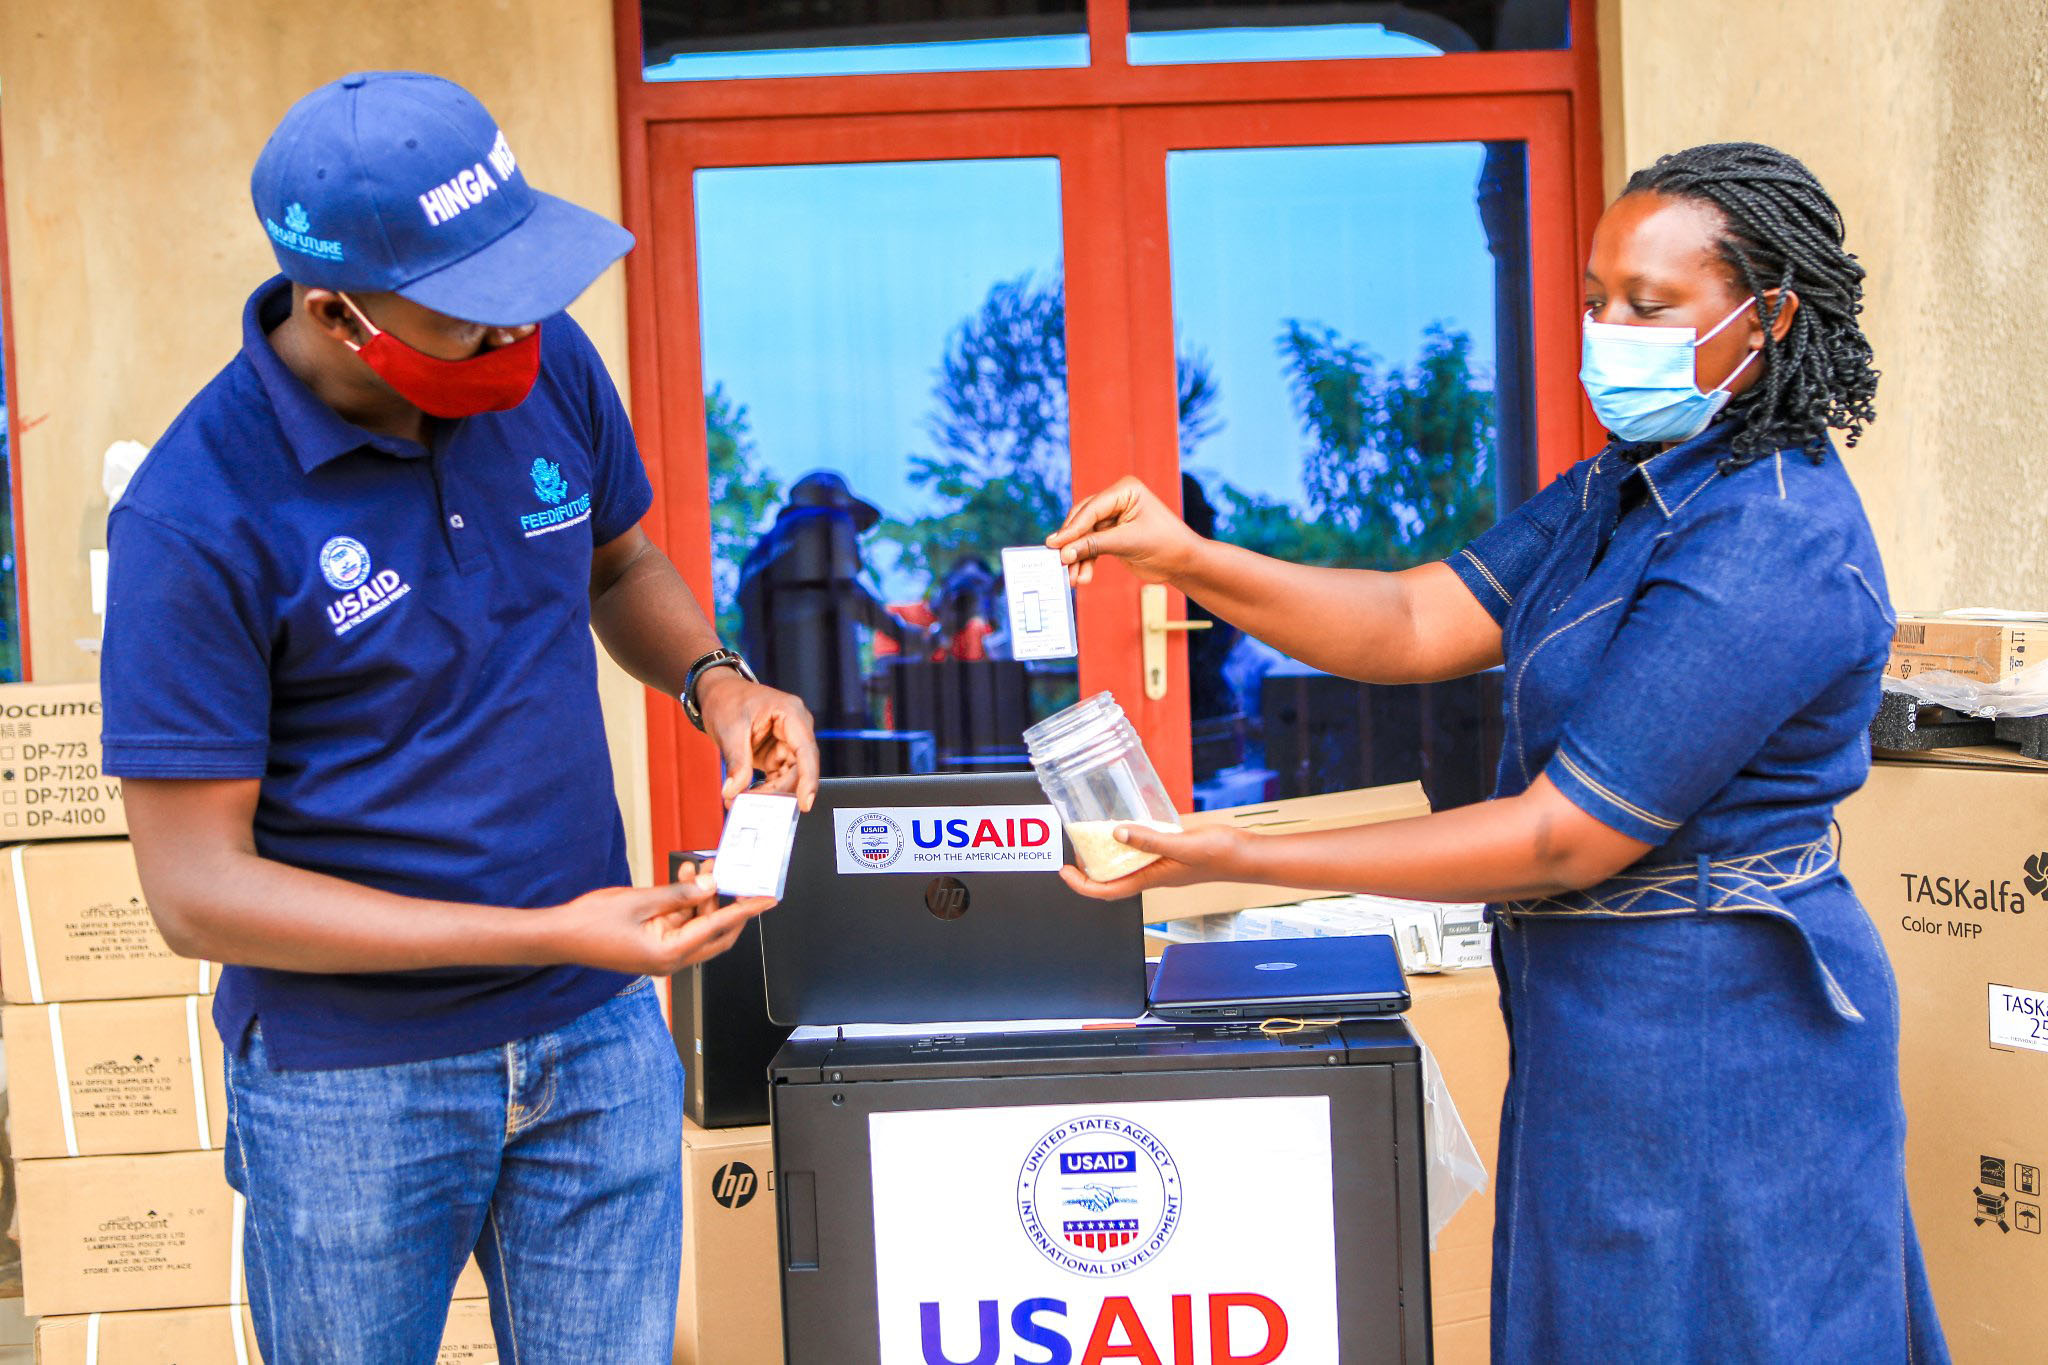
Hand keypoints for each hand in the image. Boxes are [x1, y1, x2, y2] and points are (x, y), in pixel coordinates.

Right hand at [542, 873, 776, 974]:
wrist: (558, 937)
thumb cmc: (590, 924)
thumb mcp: (639, 901)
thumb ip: (678, 894)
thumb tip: (710, 886)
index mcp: (669, 954)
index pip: (719, 929)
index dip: (746, 910)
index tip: (767, 899)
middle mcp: (670, 960)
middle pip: (715, 932)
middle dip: (726, 902)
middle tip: (733, 875)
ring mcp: (661, 953)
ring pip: (697, 925)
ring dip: (703, 897)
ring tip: (702, 867)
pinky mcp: (653, 945)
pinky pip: (679, 923)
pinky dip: (685, 902)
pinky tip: (686, 878)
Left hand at [697, 673, 820, 809]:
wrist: (717, 693)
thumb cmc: (727, 699)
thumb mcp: (730, 730)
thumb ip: (736, 762)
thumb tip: (734, 791)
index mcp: (791, 714)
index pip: (806, 751)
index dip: (809, 779)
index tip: (805, 802)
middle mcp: (796, 729)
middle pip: (799, 768)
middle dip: (779, 790)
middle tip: (756, 806)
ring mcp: (788, 742)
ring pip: (789, 777)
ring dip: (770, 793)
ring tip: (745, 801)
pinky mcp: (778, 754)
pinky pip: (779, 777)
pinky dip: (765, 790)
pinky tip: (748, 796)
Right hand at [1046, 476, 1204, 586]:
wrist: (1184, 563)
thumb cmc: (1166, 544)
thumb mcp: (1128, 543)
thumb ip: (1094, 545)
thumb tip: (1063, 553)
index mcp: (1125, 490)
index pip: (1092, 509)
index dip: (1072, 529)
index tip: (1054, 545)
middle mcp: (1117, 500)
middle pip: (1083, 521)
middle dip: (1072, 545)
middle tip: (1059, 562)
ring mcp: (1113, 518)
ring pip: (1084, 536)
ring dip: (1078, 558)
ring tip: (1073, 578)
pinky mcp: (1112, 535)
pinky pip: (1091, 546)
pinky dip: (1086, 562)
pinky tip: (1083, 577)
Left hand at [1059, 824, 1250, 899]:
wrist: (1247, 855)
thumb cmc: (1221, 855)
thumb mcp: (1182, 844)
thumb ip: (1150, 839)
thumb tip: (1118, 834)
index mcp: (1153, 879)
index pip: (1109, 890)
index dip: (1083, 885)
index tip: (1066, 872)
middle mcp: (1154, 875)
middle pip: (1113, 880)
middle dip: (1089, 870)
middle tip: (1075, 851)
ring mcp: (1163, 866)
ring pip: (1126, 866)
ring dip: (1107, 856)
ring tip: (1093, 839)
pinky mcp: (1172, 854)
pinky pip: (1142, 852)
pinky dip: (1129, 842)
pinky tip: (1128, 827)